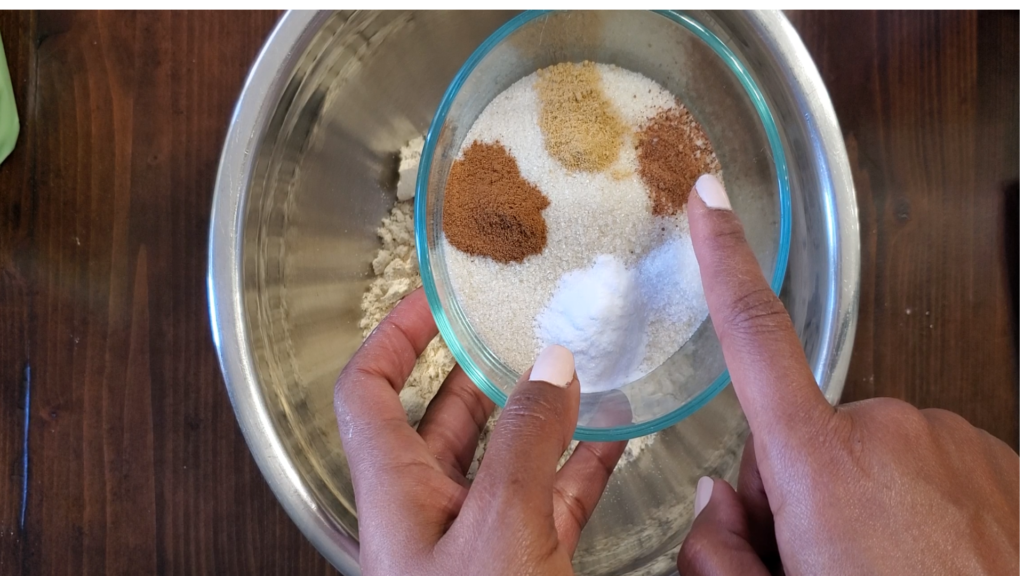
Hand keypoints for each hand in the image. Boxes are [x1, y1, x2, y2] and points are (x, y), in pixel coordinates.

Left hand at [334, 289, 625, 574]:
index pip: (368, 392)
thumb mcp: (500, 524)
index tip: (435, 299)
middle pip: (442, 420)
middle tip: (520, 331)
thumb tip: (552, 366)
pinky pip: (548, 502)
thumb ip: (525, 442)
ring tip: (577, 374)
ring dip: (539, 419)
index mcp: (395, 493)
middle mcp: (427, 514)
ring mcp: (474, 544)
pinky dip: (577, 468)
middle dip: (479, 370)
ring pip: (503, 461)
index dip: (394, 337)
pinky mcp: (519, 567)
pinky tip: (612, 438)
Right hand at [678, 174, 1020, 574]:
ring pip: (868, 455)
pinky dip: (918, 505)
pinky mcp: (1000, 461)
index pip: (757, 336)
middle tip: (814, 564)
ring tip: (884, 568)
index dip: (725, 261)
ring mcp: (956, 441)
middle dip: (793, 492)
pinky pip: (929, 465)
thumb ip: (719, 552)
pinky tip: (930, 559)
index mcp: (824, 463)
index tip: (710, 202)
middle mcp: (891, 431)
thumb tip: (719, 502)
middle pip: (802, 437)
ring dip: (861, 504)